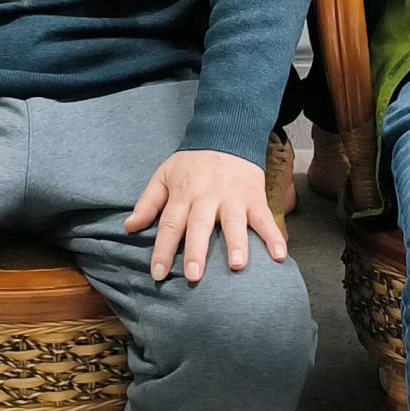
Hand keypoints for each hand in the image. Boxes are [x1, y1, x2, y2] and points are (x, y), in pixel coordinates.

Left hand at [127, 149, 286, 281]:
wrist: (226, 133)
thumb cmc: (192, 163)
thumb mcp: (164, 175)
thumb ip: (148, 202)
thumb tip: (129, 227)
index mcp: (183, 194)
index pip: (170, 224)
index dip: (163, 250)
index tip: (158, 274)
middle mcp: (207, 197)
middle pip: (200, 225)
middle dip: (197, 251)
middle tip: (194, 276)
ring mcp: (233, 197)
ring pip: (234, 222)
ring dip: (237, 243)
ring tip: (238, 266)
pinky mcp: (254, 196)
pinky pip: (265, 218)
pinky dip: (274, 235)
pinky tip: (280, 254)